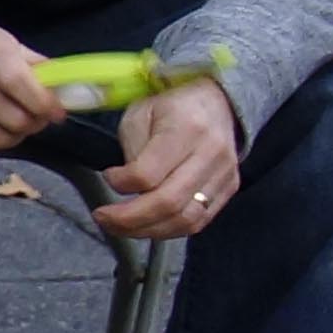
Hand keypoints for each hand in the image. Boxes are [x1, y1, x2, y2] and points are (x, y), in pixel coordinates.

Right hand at [0, 13, 57, 157]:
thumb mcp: (2, 42)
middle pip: (13, 119)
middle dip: (32, 124)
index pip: (21, 84)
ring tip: (11, 124)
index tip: (56, 113)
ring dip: (12, 137)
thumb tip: (66, 89)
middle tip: (33, 118)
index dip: (44, 104)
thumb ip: (35, 64)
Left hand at [94, 80, 244, 239]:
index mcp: (186, 128)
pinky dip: (168, 230)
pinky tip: (147, 226)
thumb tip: (126, 187)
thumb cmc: (172, 107)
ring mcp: (224, 173)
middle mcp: (210, 153)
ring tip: (120, 227)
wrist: (218, 102)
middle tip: (103, 218)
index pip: (148, 174)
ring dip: (146, 231)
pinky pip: (198, 222)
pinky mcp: (229, 188)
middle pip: (167, 203)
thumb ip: (132, 150)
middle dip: (128, 220)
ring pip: (184, 220)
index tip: (109, 176)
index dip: (121, 184)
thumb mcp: (141, 113)